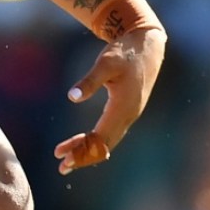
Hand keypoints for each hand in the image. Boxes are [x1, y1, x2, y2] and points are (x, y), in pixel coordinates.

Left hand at [53, 25, 166, 173]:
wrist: (147, 44)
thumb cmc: (125, 52)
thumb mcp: (106, 62)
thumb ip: (90, 80)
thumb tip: (72, 96)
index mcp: (124, 107)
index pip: (101, 138)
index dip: (82, 150)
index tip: (64, 157)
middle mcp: (128, 115)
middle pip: (105, 145)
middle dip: (83, 156)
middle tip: (61, 166)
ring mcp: (129, 114)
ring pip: (108, 140)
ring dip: (88, 150)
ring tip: (66, 157)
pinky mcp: (127, 110)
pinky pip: (110, 132)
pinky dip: (95, 140)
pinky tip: (81, 141)